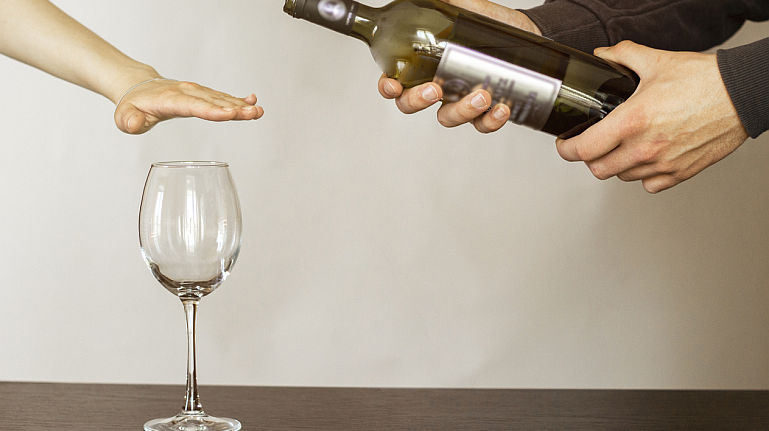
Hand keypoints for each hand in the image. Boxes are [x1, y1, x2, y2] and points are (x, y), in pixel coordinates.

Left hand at [113, 78, 262, 133]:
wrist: (139, 88)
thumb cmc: (133, 106)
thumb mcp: (124, 117)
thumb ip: (129, 121)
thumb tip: (133, 125)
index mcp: (170, 100)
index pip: (194, 106)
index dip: (212, 110)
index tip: (229, 113)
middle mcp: (187, 92)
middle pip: (213, 101)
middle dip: (235, 108)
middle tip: (254, 113)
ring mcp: (196, 92)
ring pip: (220, 99)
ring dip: (241, 105)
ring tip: (258, 111)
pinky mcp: (203, 94)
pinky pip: (222, 97)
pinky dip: (238, 100)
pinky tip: (253, 101)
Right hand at [378, 5, 539, 132]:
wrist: (529, 31)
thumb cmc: (492, 21)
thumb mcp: (465, 6)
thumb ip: (444, 2)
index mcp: (424, 63)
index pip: (395, 80)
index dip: (388, 88)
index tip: (394, 86)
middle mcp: (439, 84)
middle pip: (412, 104)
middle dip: (418, 101)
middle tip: (435, 89)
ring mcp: (460, 100)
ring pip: (448, 118)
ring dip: (461, 112)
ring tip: (482, 95)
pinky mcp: (485, 110)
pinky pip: (481, 125)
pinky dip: (490, 121)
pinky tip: (501, 108)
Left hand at [555, 41, 748, 192]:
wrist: (743, 95)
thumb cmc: (705, 81)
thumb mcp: (656, 61)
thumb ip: (623, 56)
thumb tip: (602, 55)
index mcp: (632, 121)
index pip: (583, 149)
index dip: (566, 149)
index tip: (565, 144)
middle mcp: (645, 148)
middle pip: (598, 169)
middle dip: (589, 157)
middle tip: (592, 144)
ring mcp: (663, 164)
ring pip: (622, 177)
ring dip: (616, 165)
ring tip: (621, 147)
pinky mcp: (681, 173)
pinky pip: (649, 185)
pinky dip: (642, 176)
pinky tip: (646, 158)